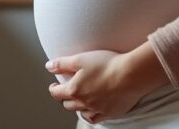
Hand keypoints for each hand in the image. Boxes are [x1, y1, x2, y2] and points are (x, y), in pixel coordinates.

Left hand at [46, 43, 169, 124]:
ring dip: (78, 107)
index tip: (55, 85)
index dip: (53, 88)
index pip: (56, 93)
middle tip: (68, 90)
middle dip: (66, 97)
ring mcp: (97, 109)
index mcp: (74, 90)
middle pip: (68, 104)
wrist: (130, 75)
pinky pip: (96, 119)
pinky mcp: (110, 113)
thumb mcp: (80, 59)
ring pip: (81, 113)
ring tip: (80, 100)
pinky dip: (91, 115)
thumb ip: (62, 63)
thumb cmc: (106, 64)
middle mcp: (84, 103)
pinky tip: (93, 109)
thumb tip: (48, 66)